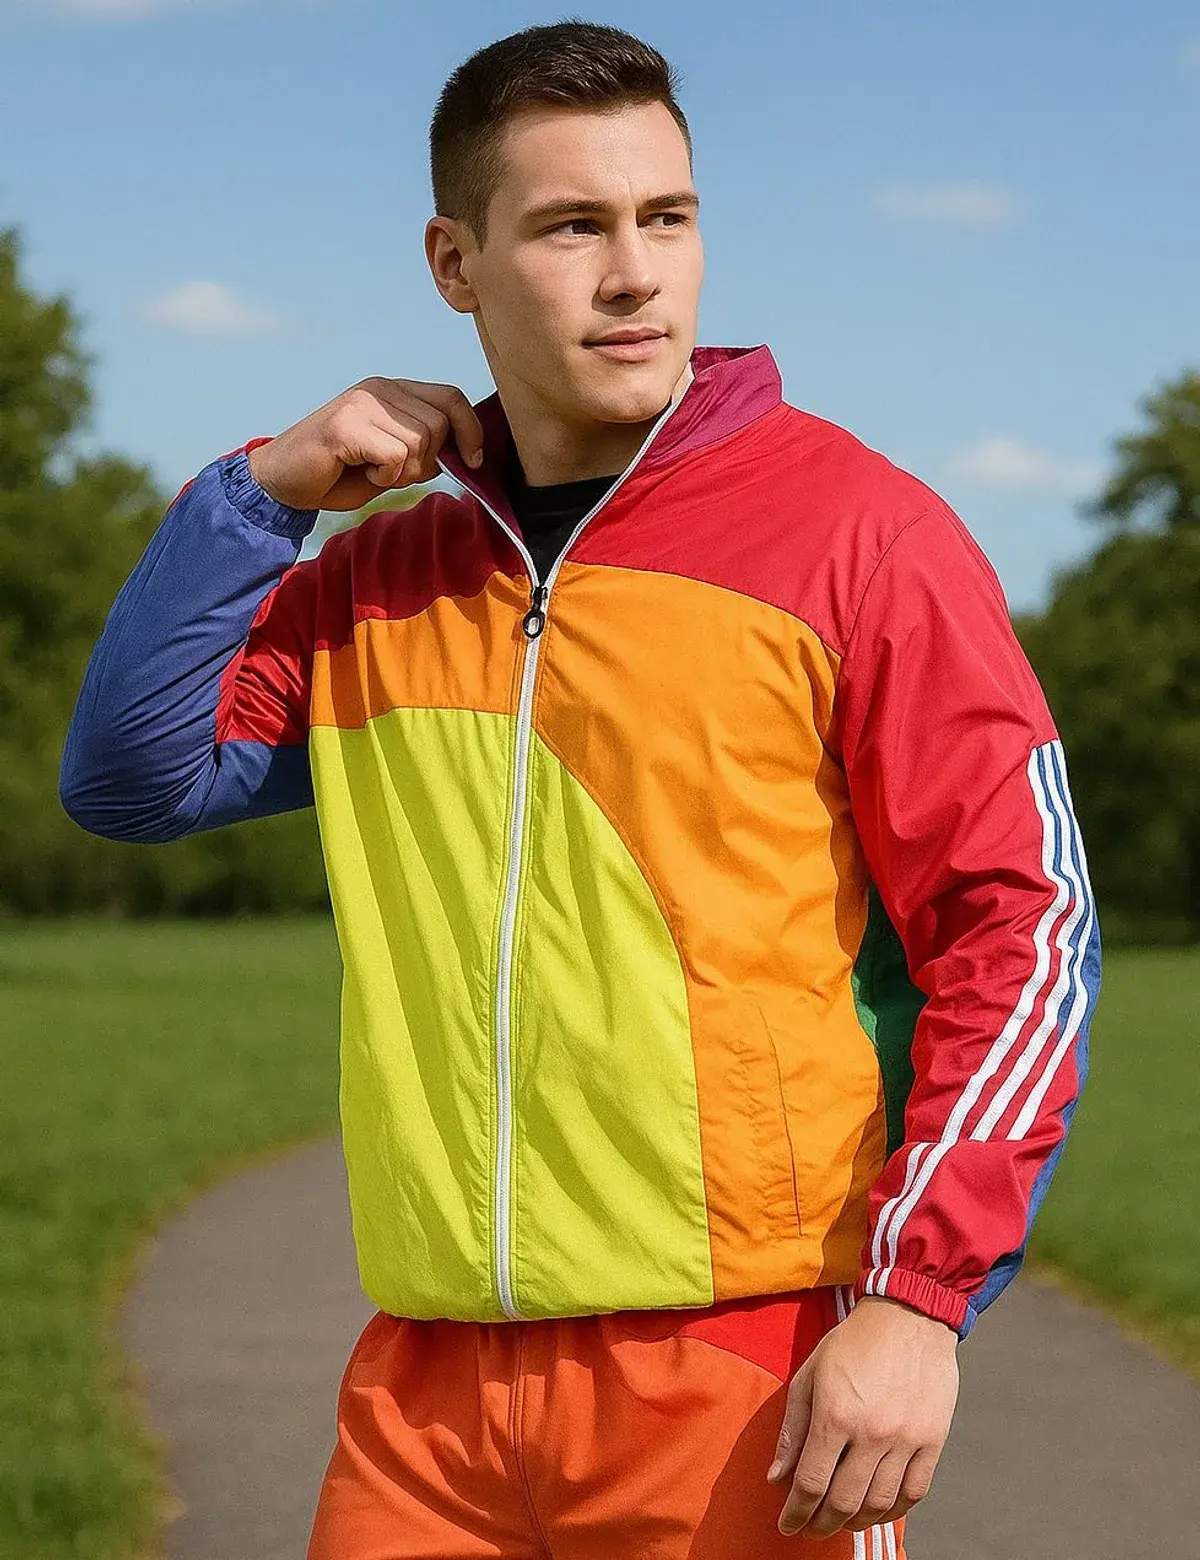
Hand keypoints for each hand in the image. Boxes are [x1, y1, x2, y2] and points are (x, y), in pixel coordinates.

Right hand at [247, 376, 484, 512]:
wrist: (282, 481)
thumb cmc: (339, 474)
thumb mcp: (394, 461)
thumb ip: (425, 451)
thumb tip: (466, 456)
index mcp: (393, 391)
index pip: (451, 397)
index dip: (471, 430)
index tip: (474, 462)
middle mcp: (379, 389)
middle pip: (439, 425)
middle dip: (425, 463)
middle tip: (392, 473)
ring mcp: (362, 403)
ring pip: (419, 442)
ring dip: (401, 472)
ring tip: (371, 471)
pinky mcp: (346, 424)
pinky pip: (395, 456)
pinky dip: (383, 477)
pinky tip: (358, 472)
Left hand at [767, 1294, 958, 1538]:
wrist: (908, 1316)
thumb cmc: (853, 1342)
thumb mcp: (810, 1375)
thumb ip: (792, 1429)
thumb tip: (777, 1476)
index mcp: (835, 1415)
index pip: (811, 1483)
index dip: (796, 1511)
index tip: (787, 1524)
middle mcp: (871, 1433)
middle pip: (843, 1501)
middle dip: (821, 1524)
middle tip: (810, 1529)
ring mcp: (905, 1439)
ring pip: (879, 1504)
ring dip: (855, 1522)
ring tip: (840, 1523)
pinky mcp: (932, 1440)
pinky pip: (914, 1492)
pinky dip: (893, 1511)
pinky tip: (877, 1511)